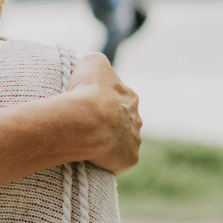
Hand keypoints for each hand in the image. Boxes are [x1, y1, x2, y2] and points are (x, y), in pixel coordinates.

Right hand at [65, 52, 140, 173]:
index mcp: (129, 96)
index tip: (87, 105)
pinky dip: (107, 160)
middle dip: (108, 124)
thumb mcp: (91, 62)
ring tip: (87, 143)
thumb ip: (97, 62)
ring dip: (108, 143)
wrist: (86, 121)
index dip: (102, 102)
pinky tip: (92, 158)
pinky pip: (118, 161)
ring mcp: (134, 140)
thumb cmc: (87, 91)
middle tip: (86, 126)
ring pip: (122, 142)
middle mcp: (137, 118)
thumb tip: (95, 67)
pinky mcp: (129, 159)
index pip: (118, 98)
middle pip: (122, 122)